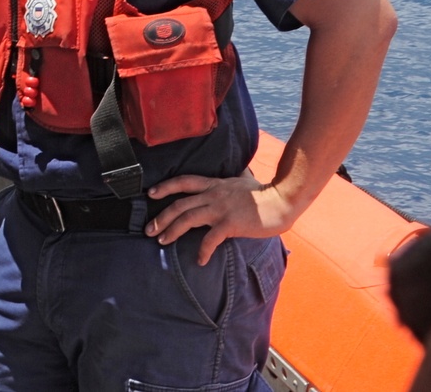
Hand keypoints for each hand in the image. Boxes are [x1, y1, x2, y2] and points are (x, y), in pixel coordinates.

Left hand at [145, 170, 299, 264]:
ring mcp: (220, 209)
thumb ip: (236, 176)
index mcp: (214, 184)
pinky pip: (211, 239)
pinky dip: (203, 250)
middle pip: (179, 204)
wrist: (281, 201)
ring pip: (188, 219)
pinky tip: (200, 260)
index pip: (183, 182)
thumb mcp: (244, 179)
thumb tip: (240, 170)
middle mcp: (213, 195)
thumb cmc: (264, 192)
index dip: (165, 187)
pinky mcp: (230, 224)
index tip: (150, 194)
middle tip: (149, 230)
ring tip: (162, 241)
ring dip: (172, 231)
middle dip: (161, 217)